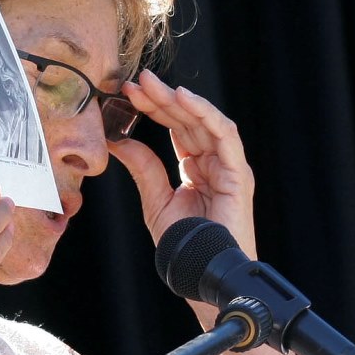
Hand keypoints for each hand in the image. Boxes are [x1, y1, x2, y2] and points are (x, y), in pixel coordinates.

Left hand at [109, 70, 256, 257]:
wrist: (201, 273)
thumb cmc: (184, 245)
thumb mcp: (156, 200)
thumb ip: (143, 167)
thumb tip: (117, 140)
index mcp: (196, 167)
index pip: (175, 127)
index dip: (153, 108)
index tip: (127, 93)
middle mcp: (214, 162)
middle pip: (188, 120)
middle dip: (161, 98)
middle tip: (135, 81)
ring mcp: (228, 166)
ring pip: (205, 120)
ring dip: (178, 100)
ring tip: (151, 86)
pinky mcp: (238, 173)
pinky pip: (225, 135)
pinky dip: (205, 113)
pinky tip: (183, 99)